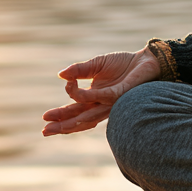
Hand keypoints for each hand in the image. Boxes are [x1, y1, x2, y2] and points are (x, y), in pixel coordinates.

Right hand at [41, 48, 160, 135]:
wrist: (146, 59)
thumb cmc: (124, 64)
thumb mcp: (97, 64)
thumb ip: (79, 70)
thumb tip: (61, 75)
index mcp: (95, 98)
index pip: (75, 110)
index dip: (61, 115)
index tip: (47, 113)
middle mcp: (102, 104)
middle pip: (79, 119)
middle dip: (61, 125)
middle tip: (44, 131)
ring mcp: (111, 102)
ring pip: (88, 116)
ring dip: (71, 120)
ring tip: (54, 125)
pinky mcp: (119, 95)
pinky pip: (100, 98)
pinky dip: (85, 94)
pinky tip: (73, 89)